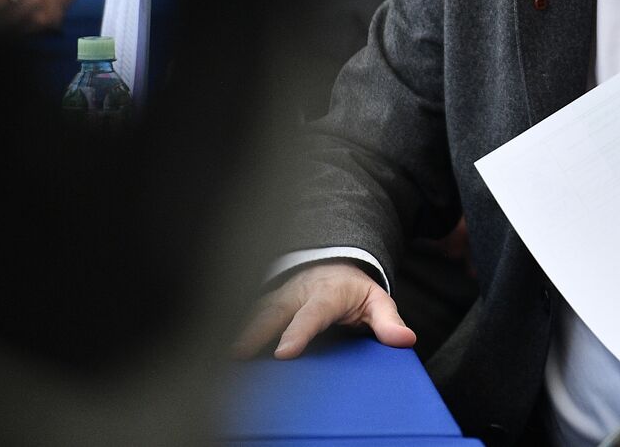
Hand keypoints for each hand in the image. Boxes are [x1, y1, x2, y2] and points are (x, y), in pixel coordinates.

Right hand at [233, 261, 415, 359]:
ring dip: (236, 327)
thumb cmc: (354, 291)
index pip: (313, 314)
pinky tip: (214, 343)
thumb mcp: (377, 302)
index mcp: (327, 293)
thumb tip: (405, 339)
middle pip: (274, 310)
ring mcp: (277, 296)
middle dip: (254, 330)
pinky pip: (245, 312)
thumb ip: (388, 321)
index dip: (298, 332)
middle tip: (236, 352)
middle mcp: (297, 293)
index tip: (284, 352)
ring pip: (254, 310)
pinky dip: (229, 324)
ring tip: (219, 352)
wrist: (333, 266)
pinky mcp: (264, 302)